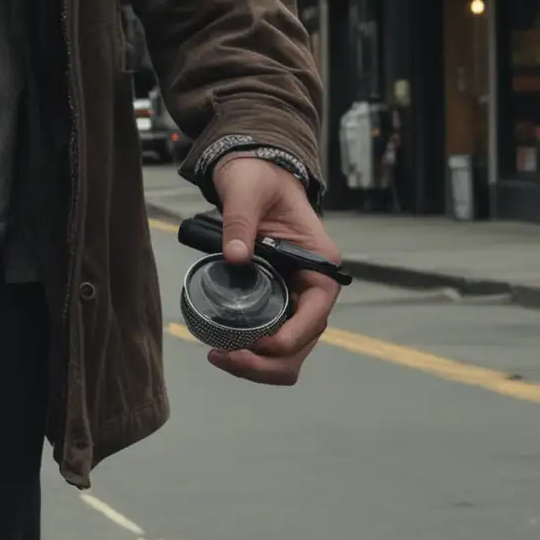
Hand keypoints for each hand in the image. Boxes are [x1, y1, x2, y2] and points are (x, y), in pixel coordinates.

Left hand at [207, 157, 340, 385]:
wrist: (252, 175)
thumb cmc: (257, 179)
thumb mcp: (247, 191)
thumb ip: (240, 221)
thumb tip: (235, 258)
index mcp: (320, 264)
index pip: (316, 315)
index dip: (291, 337)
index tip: (259, 344)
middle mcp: (312, 288)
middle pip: (302, 345)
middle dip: (268, 362)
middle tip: (225, 356)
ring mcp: (293, 298)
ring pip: (287, 351)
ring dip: (258, 365)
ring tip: (219, 356)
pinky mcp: (273, 302)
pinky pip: (269, 339)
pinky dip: (250, 353)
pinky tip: (221, 349)